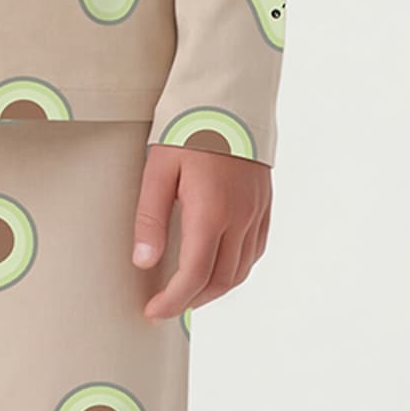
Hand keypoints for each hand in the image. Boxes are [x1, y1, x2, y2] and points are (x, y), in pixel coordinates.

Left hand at [132, 143, 271, 319]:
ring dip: (215, 288)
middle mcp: (240, 218)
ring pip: (242, 269)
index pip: (194, 276)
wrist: (230, 98)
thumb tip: (144, 263)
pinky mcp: (265, 203)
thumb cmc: (188, 129)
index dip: (173, 301)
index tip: (154, 313)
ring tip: (189, 293)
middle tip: (166, 306)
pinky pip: (256, 249)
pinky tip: (219, 267)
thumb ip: (151, 219)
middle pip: (221, 280)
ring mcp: (257, 212)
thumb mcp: (159, 170)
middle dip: (192, 300)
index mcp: (212, 213)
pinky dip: (237, 268)